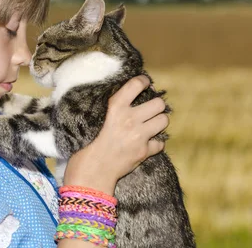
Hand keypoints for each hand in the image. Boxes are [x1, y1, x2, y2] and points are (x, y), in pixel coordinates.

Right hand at [62, 75, 167, 194]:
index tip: (145, 84)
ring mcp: (139, 135)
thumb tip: (130, 95)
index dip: (144, 81)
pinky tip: (146, 143)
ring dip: (158, 121)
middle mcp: (130, 118)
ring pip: (164, 120)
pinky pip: (160, 143)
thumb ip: (112, 106)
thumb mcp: (95, 116)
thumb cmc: (87, 141)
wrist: (91, 170)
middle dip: (156, 105)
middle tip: (150, 109)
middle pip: (159, 103)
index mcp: (115, 106)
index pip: (137, 84)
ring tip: (150, 124)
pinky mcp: (144, 151)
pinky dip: (155, 144)